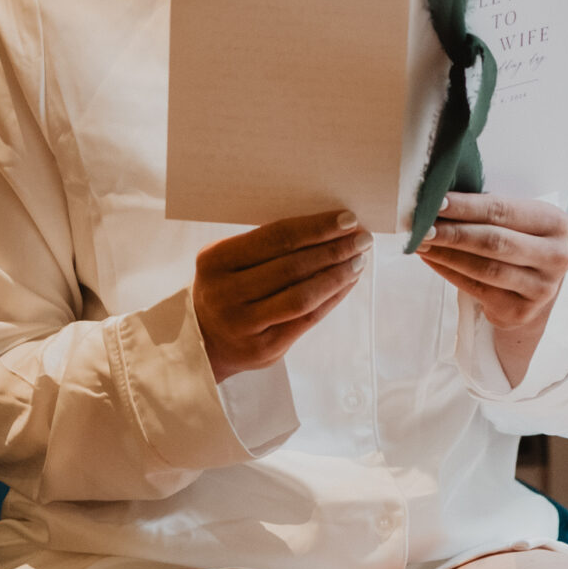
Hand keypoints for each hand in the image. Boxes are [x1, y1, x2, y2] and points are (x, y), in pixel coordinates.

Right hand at [193, 210, 370, 380]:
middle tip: (363, 238)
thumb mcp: (230, 260)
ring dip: (337, 275)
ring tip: (359, 260)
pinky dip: (332, 298)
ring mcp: (243, 324)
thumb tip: (328, 226)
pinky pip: (307, 319)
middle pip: (292, 266)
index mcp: (215, 260)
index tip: (348, 219)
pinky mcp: (263, 348)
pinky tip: (347, 282)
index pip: (276, 237)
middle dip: (334, 249)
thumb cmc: (228, 286)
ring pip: (302, 296)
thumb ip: (267, 245)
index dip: (316, 227)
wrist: (204, 339)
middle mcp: (225, 293)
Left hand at [416, 193, 567, 349]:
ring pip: (485, 268)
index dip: (466, 206)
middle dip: (453, 232)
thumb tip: (439, 199)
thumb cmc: (519, 240)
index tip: (436, 201)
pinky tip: (432, 260)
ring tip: (421, 242)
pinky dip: (449, 272)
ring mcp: (541, 289)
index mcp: (555, 223)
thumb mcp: (518, 219)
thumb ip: (490, 209)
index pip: (503, 210)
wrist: (535, 286)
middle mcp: (556, 256)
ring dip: (447, 254)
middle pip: (494, 241)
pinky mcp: (521, 312)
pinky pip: (477, 290)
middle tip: (422, 225)